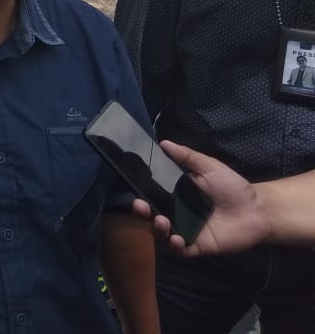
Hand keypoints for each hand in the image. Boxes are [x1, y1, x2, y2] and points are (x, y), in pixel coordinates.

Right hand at [131, 141, 266, 256]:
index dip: (142, 195)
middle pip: (153, 215)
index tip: (135, 192)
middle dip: (143, 213)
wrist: (257, 209)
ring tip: (161, 221)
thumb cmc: (233, 186)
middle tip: (141, 207)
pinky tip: (177, 239)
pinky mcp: (198, 246)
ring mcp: (187, 231)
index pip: (153, 196)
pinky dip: (175, 246)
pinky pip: (182, 250)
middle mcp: (178, 214)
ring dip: (158, 229)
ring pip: (164, 234)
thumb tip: (162, 142)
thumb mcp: (209, 166)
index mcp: (177, 195)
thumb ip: (186, 156)